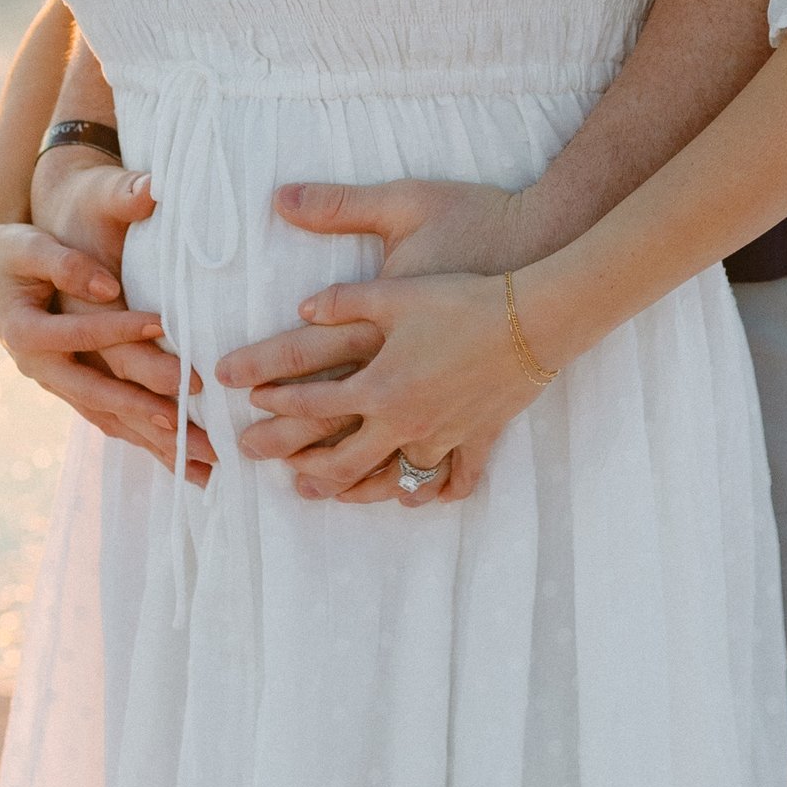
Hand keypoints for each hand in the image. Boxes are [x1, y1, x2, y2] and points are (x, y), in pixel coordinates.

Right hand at [0, 176, 208, 481]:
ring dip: (154, 442)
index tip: (165, 325)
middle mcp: (41, 368)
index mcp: (27, 333)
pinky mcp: (71, 389)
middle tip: (190, 418)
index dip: (122, 329)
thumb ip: (68, 265)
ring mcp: (56, 384)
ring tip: (199, 461)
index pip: (83, 335)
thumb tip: (109, 287)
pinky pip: (109, 419)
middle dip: (145, 410)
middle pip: (98, 395)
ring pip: (108, 418)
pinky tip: (177, 458)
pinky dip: (143, 439)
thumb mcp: (32, 248)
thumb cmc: (13, 254)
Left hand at [219, 256, 543, 507]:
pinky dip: (435, 490)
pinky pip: (455, 478)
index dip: (277, 402)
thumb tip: (301, 308)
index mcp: (379, 384)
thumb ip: (343, 299)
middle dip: (301, 463)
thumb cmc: (464, 297)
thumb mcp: (396, 288)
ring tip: (332, 494)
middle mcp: (405, 420)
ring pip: (393, 478)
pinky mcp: (479, 437)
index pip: (314, 400)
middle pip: (343, 458)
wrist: (535, 318)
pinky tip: (418, 497)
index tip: (251, 403)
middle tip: (270, 467)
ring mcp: (444, 435)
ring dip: (359, 489)